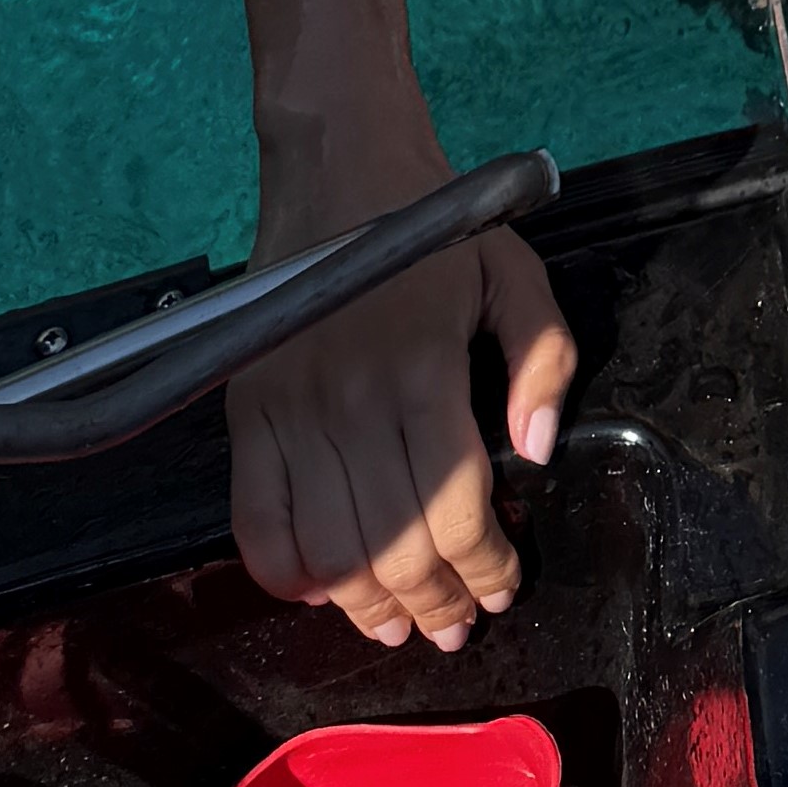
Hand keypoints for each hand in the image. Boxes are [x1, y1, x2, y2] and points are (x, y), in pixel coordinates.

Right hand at [226, 205, 576, 651]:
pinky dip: (283, 573)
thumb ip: (542, 360)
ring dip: (368, 606)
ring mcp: (291, 410)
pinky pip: (254, 522)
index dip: (486, 568)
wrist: (340, 162)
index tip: (503, 588)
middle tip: (457, 625)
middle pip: (394, 545)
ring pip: (328, 550)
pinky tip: (319, 590)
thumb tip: (536, 452)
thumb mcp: (515, 272)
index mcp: (425, 369)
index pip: (456, 509)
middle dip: (435, 603)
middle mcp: (353, 400)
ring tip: (400, 625)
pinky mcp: (245, 411)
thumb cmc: (434, 221)